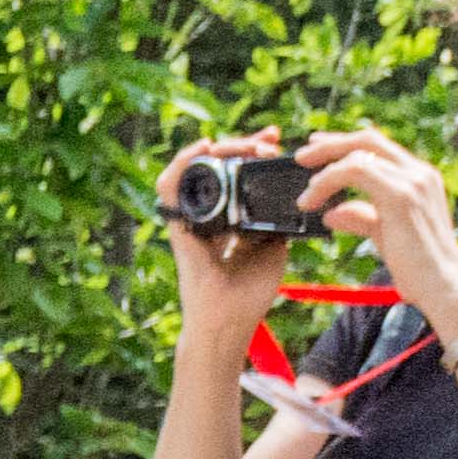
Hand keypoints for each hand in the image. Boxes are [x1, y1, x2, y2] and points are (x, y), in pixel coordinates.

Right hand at [153, 129, 312, 347]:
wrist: (228, 320)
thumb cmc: (249, 293)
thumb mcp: (273, 247)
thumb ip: (275, 220)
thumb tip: (287, 192)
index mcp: (229, 220)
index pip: (238, 177)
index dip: (255, 156)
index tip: (276, 143)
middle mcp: (207, 215)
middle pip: (219, 167)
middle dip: (245, 146)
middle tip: (270, 138)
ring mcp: (190, 218)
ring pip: (195, 170)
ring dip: (220, 150)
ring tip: (245, 143)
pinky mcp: (177, 224)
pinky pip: (170, 186)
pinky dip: (183, 162)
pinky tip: (204, 147)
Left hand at [295, 123, 457, 331]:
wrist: (442, 285)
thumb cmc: (417, 265)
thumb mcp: (385, 234)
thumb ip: (362, 217)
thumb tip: (331, 214)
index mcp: (420, 178)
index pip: (379, 146)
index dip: (345, 143)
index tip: (317, 147)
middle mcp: (419, 173)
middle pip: (369, 139)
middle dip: (331, 144)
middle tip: (301, 156)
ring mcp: (413, 181)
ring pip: (358, 155)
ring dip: (324, 170)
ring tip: (305, 195)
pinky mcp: (401, 195)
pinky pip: (354, 171)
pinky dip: (327, 183)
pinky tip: (312, 202)